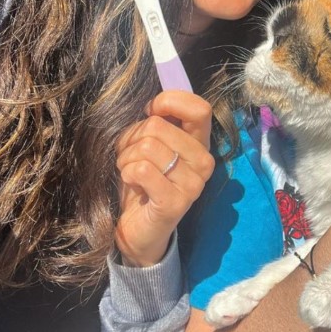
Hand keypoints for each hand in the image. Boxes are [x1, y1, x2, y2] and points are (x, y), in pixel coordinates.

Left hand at [115, 90, 215, 266]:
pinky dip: (127, 173)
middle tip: (132, 157)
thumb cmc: (142, 181)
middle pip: (158, 126)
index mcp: (200, 143)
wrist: (137, 229)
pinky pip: (142, 170)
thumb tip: (152, 106)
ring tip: (131, 172)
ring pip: (146, 146)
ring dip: (126, 158)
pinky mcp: (175, 202)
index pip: (200, 108)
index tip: (150, 111)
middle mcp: (204, 162)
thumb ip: (157, 122)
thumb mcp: (150, 144)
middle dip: (132, 138)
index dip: (170, 101)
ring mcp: (193, 184)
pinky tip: (133, 184)